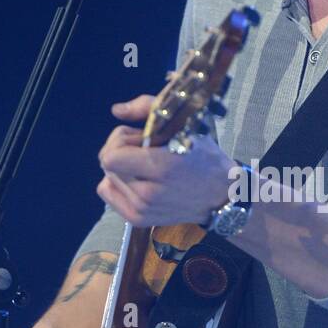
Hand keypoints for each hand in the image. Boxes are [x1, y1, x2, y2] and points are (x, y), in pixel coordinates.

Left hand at [97, 93, 233, 226]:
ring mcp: (142, 210)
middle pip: (107, 165)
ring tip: (146, 167)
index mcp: (160, 168)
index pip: (110, 156)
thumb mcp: (184, 123)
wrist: (221, 195)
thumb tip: (116, 110)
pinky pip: (107, 193)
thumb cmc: (204, 156)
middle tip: (146, 151)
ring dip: (122, 168)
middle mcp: (148, 193)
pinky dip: (117, 183)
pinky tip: (138, 180)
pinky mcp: (139, 219)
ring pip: (107, 178)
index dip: (121, 140)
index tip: (141, 138)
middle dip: (122, 151)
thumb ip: (147, 107)